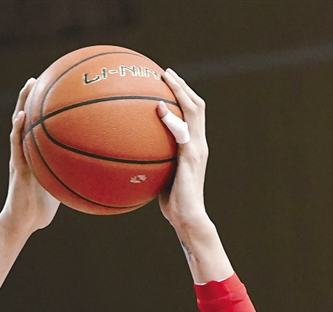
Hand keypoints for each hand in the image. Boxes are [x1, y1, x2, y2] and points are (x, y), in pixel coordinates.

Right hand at [0, 79, 58, 235]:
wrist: (23, 223)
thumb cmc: (41, 210)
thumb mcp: (62, 188)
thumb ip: (73, 177)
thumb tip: (98, 174)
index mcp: (35, 155)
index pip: (39, 128)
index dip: (43, 110)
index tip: (53, 89)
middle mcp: (26, 152)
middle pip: (28, 119)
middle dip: (32, 97)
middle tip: (39, 77)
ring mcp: (19, 157)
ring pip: (19, 125)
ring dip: (23, 103)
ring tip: (29, 84)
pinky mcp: (16, 166)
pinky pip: (16, 144)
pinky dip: (18, 129)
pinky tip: (22, 116)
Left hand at [157, 70, 209, 232]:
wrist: (188, 218)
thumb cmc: (173, 205)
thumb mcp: (161, 179)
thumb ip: (154, 164)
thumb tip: (132, 158)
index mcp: (194, 147)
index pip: (193, 115)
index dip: (183, 97)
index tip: (167, 84)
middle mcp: (199, 144)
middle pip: (197, 105)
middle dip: (182, 86)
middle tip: (166, 73)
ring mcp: (197, 149)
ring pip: (194, 111)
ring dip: (180, 91)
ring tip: (165, 79)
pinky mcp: (191, 158)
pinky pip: (182, 132)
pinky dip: (171, 118)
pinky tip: (158, 108)